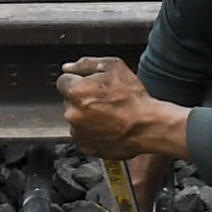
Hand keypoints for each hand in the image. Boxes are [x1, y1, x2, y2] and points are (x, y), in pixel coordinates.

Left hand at [58, 55, 189, 162]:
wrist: (147, 126)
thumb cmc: (133, 97)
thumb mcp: (113, 67)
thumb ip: (86, 64)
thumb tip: (68, 68)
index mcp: (76, 92)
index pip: (63, 81)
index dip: (78, 80)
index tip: (91, 85)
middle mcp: (72, 113)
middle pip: (69, 101)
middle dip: (82, 98)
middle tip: (104, 99)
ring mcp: (78, 132)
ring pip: (76, 118)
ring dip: (86, 115)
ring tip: (109, 114)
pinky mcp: (86, 147)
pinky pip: (84, 135)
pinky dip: (92, 131)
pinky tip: (108, 126)